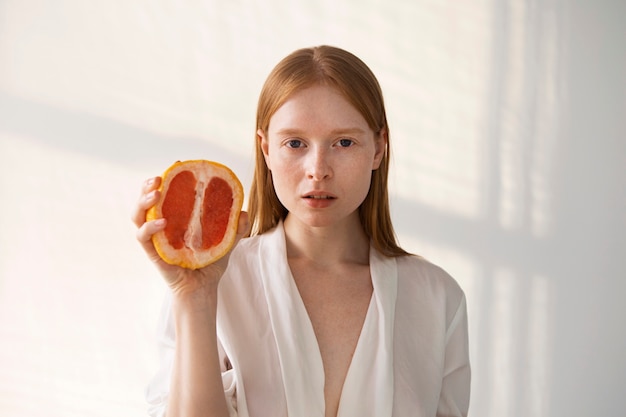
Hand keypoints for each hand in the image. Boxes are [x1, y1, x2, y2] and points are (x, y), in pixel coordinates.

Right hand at [131, 176, 248, 297]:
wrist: (203, 289)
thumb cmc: (210, 264)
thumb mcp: (226, 242)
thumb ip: (235, 228)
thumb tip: (244, 212)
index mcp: (175, 219)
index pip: (165, 195)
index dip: (167, 179)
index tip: (177, 165)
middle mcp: (161, 227)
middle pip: (145, 201)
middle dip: (147, 187)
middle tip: (159, 178)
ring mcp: (155, 239)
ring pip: (137, 216)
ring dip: (144, 202)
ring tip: (157, 193)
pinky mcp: (153, 253)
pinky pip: (143, 238)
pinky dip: (149, 227)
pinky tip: (162, 222)